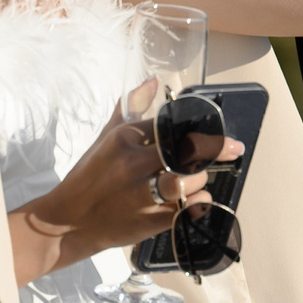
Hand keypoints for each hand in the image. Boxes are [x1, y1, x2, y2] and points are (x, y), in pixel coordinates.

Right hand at [14, 84, 243, 278]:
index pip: (172, 125)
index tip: (218, 130)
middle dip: (216, 149)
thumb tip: (153, 81)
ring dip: (201, 179)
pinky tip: (194, 199)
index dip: (199, 127)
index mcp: (124, 139)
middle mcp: (133, 164)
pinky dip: (199, 202)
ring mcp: (142, 194)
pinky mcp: (150, 220)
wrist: (68, 222)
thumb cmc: (89, 177)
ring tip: (196, 180)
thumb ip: (131, 107)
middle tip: (233, 149)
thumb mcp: (106, 138)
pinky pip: (189, 208)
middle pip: (187, 151)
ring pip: (190, 180)